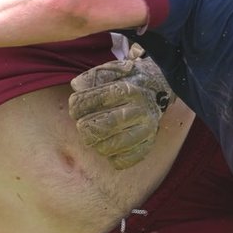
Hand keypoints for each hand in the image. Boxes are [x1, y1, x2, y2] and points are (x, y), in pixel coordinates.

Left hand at [68, 46, 173, 168]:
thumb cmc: (127, 81)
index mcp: (128, 90)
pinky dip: (111, 157)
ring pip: (109, 147)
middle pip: (102, 127)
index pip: (96, 100)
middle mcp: (139, 111)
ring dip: (95, 143)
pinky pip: (123, 161)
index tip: (75, 107)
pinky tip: (109, 145)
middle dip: (84, 127)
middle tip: (83, 124)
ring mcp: (145, 130)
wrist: (158, 89)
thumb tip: (77, 86)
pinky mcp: (147, 146)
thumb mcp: (113, 70)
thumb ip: (94, 76)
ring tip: (95, 135)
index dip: (78, 105)